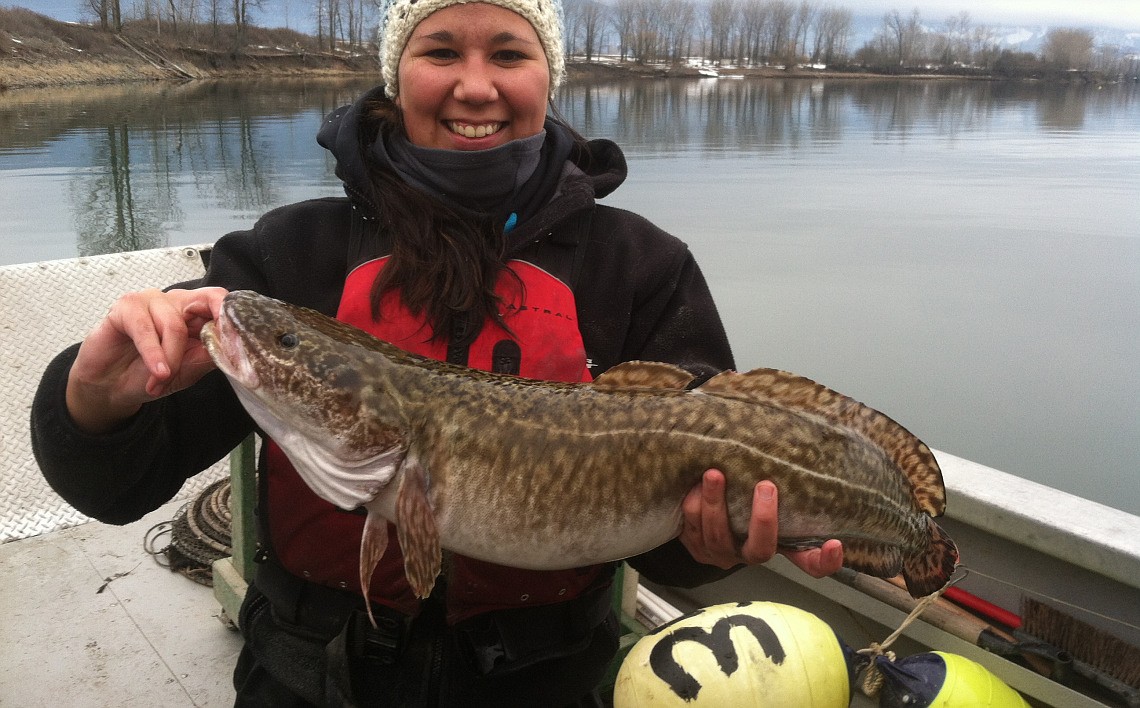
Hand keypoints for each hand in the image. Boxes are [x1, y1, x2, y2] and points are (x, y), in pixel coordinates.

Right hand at [66, 287, 228, 433]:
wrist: (111, 387)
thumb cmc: (150, 373)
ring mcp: (151, 301)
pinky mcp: (125, 308)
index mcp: (196, 312)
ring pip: (175, 325)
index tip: (239, 345)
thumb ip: (209, 356)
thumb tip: (232, 348)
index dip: (232, 319)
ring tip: (162, 380)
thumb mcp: (188, 370)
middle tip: (209, 361)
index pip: (222, 302)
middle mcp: (176, 301)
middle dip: (209, 336)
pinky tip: (157, 372)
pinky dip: (153, 354)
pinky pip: (145, 328)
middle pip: (206, 303)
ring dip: (171, 359)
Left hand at [679, 469, 843, 576]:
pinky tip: (693, 485)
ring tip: (714, 474)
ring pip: (718, 536)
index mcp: (776, 544)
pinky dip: (693, 504)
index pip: (809, 563)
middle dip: (762, 519)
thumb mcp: (758, 491)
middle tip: (765, 485)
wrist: (696, 507)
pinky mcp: (695, 548)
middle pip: (760, 550)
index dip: (824, 561)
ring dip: (715, 503)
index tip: (836, 545)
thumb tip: (796, 443)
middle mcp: (749, 554)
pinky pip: (692, 529)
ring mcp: (721, 554)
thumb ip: (776, 482)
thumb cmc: (738, 494)